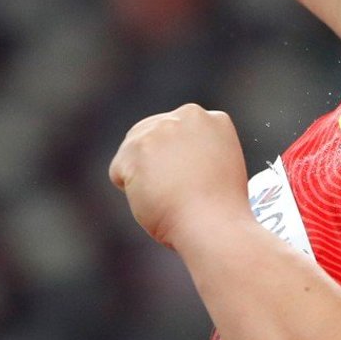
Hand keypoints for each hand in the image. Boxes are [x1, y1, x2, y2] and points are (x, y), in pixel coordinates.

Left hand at [109, 104, 250, 250]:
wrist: (212, 224)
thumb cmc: (218, 210)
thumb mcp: (221, 168)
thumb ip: (199, 153)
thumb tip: (173, 160)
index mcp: (215, 120)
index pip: (179, 131)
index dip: (179, 159)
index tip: (189, 179)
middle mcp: (189, 116)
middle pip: (151, 133)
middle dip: (155, 161)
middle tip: (173, 191)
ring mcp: (163, 128)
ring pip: (133, 151)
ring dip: (143, 176)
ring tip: (167, 196)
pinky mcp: (139, 146)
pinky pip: (120, 170)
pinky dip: (130, 190)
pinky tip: (153, 199)